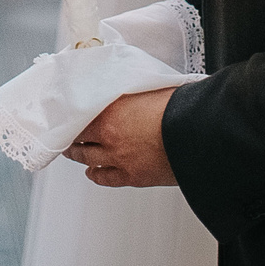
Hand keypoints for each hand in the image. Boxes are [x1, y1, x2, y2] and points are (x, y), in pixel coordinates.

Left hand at [64, 87, 178, 187]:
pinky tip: (91, 172)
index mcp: (111, 110)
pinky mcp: (132, 176)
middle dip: (72, 135)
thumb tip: (124, 87)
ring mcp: (119, 158)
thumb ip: (129, 91)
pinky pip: (105, 178)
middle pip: (79, 137)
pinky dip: (95, 175)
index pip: (79, 114)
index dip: (72, 115)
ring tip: (73, 150)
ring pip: (88, 158)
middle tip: (67, 132)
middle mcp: (110, 135)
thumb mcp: (148, 87)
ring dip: (78, 154)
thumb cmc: (180, 106)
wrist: (197, 134)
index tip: (68, 113)